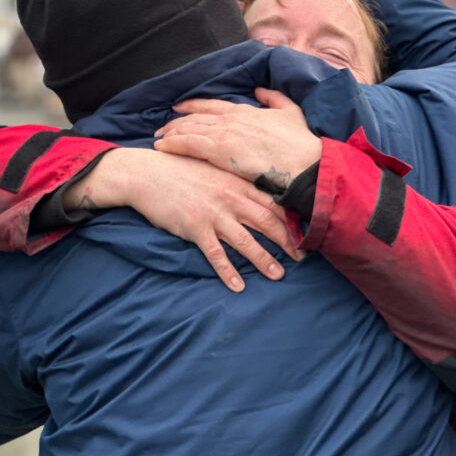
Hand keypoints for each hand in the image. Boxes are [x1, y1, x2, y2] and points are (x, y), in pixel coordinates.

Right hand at [65, 148, 303, 291]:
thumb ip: (237, 182)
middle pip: (267, 222)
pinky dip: (228, 272)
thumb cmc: (182, 169)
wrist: (148, 173)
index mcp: (237, 182)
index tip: (307, 232)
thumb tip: (258, 196)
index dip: (292, 218)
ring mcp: (213, 213)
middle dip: (288, 242)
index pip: (273, 202)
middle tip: (303, 258)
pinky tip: (238, 286)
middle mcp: (230, 197)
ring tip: (278, 276)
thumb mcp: (214, 168)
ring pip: (246, 241)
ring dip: (264, 260)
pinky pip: (216, 254)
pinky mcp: (194, 227)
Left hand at [154, 88, 321, 191]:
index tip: (178, 108)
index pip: (211, 105)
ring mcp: (224, 134)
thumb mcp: (291, 112)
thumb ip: (274, 98)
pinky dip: (173, 144)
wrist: (304, 162)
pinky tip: (161, 148)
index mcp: (245, 111)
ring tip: (157, 139)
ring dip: (171, 134)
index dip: (192, 106)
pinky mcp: (221, 151)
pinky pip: (189, 144)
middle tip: (161, 129)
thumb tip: (258, 89)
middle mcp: (231, 119)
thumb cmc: (300, 143)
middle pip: (195, 117)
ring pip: (189, 130)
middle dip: (176, 123)